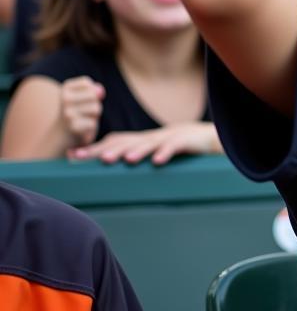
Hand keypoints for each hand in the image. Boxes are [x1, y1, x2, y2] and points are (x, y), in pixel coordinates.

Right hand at [60, 76, 104, 146]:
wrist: (62, 135)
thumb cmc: (78, 113)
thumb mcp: (84, 97)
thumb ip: (93, 91)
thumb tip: (100, 92)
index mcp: (65, 89)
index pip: (86, 83)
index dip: (90, 92)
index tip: (81, 100)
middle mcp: (64, 99)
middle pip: (93, 95)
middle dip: (94, 104)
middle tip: (83, 112)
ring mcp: (68, 113)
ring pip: (96, 108)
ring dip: (93, 116)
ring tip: (82, 119)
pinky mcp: (73, 126)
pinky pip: (93, 123)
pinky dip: (90, 127)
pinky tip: (81, 129)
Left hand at [70, 122, 220, 165]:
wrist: (210, 136)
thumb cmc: (180, 148)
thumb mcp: (154, 153)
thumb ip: (135, 158)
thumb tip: (110, 173)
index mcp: (142, 141)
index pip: (115, 142)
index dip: (95, 148)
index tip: (73, 156)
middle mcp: (152, 137)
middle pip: (127, 141)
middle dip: (106, 149)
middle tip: (88, 158)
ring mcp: (169, 137)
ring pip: (149, 143)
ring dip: (135, 151)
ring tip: (121, 160)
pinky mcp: (186, 141)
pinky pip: (175, 146)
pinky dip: (166, 152)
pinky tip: (158, 162)